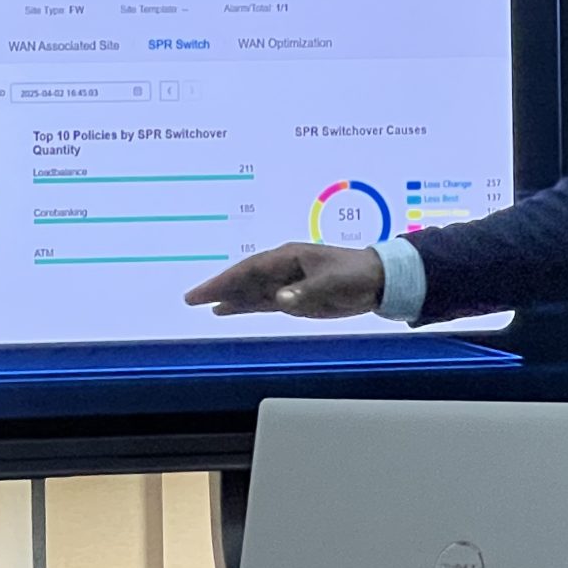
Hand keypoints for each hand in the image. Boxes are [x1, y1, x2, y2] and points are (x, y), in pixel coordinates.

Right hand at [183, 243, 385, 318]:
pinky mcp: (292, 297)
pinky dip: (242, 305)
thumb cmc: (356, 275)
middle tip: (190, 299)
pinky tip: (225, 310)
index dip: (225, 281)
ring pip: (249, 290)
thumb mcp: (333, 283)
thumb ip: (306, 292)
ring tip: (201, 304)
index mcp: (289, 257)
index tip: (203, 292)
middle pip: (243, 278)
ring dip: (226, 297)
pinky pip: (261, 301)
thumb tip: (279, 299)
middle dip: (218, 287)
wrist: (378, 281)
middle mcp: (282, 268)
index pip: (249, 270)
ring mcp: (286, 282)